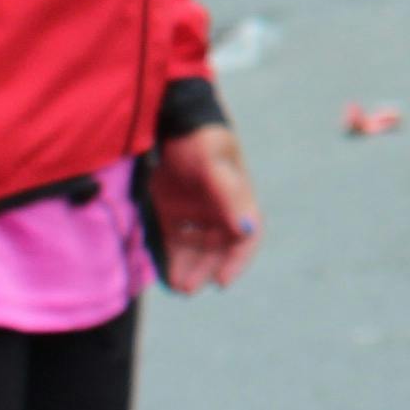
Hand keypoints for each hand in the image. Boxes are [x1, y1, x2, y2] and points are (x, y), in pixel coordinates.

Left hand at [150, 123, 262, 291]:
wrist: (170, 121)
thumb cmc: (198, 140)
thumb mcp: (214, 165)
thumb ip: (230, 195)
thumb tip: (247, 230)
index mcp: (237, 200)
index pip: (246, 237)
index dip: (238, 261)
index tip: (222, 282)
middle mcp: (219, 209)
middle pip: (219, 248)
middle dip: (207, 270)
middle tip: (188, 288)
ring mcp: (195, 211)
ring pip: (196, 248)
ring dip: (189, 267)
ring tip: (176, 285)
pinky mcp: (172, 211)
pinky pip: (174, 240)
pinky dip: (170, 257)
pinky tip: (162, 271)